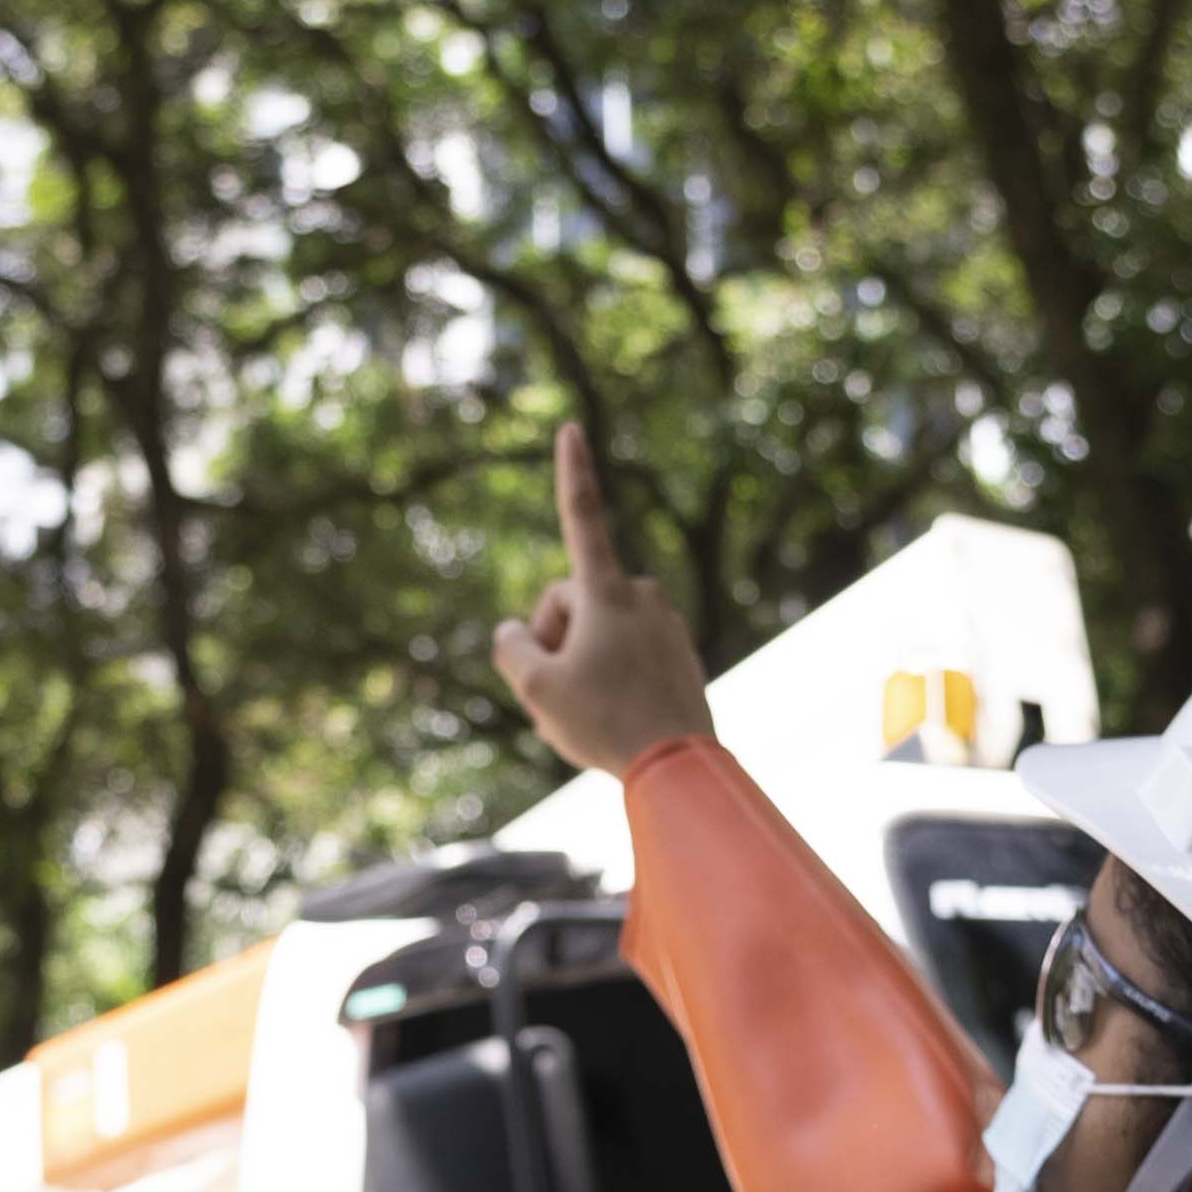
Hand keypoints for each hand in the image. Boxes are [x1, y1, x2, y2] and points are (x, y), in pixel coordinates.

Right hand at [489, 420, 718, 779]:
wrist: (678, 764)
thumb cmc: (603, 723)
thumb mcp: (535, 690)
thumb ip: (511, 646)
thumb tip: (517, 630)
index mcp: (607, 591)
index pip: (582, 517)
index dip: (572, 471)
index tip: (571, 426)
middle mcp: (642, 594)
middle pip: (572, 603)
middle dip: (556, 639)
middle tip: (559, 692)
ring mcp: (666, 622)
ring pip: (600, 631)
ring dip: (584, 661)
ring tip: (593, 711)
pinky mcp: (680, 650)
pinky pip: (629, 652)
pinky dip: (614, 676)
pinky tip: (619, 716)